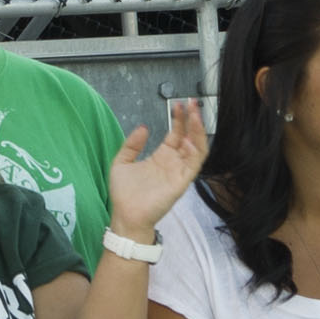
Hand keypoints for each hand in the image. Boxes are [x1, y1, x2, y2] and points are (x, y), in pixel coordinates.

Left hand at [104, 97, 211, 237]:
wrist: (125, 215)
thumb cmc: (124, 193)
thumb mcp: (122, 162)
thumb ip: (132, 144)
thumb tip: (144, 127)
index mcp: (161, 157)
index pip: (176, 134)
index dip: (178, 119)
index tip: (178, 104)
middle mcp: (173, 163)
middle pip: (189, 137)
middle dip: (192, 120)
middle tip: (191, 103)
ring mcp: (178, 172)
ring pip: (196, 148)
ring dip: (198, 131)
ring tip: (195, 115)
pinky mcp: (181, 182)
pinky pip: (193, 165)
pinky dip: (195, 151)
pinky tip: (189, 138)